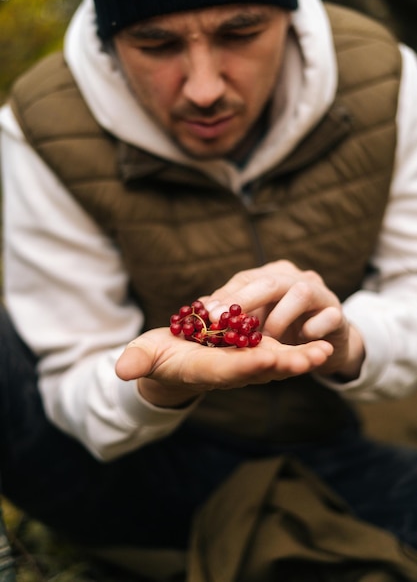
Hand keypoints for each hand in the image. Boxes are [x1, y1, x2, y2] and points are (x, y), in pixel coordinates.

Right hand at [115, 326, 332, 407]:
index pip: (224, 369)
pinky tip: (324, 343)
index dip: (243, 365)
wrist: (175, 364)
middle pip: (259, 369)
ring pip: (276, 363)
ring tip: (325, 351)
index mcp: (203, 369)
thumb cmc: (157, 357)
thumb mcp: (144, 355)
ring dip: (300, 359)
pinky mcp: (255, 354)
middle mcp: (229, 370)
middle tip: (307, 360)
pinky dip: (301, 350)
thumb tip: (122, 370)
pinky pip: (281, 354)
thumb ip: (138, 361)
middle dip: (282, 365)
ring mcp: (245, 364)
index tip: (263, 359)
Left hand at [202, 260, 364, 380]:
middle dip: (246, 300)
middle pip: (271, 281)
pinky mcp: (338, 314)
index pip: (247, 278)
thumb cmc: (284, 328)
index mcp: (274, 275)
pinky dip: (313, 329)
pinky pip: (328, 317)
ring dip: (280, 318)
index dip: (227, 294)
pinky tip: (303, 337)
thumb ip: (234, 313)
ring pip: (300, 293)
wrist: (325, 343)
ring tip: (269, 338)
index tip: (206, 312)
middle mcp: (297, 278)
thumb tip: (200, 308)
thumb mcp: (258, 320)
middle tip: (224, 320)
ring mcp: (321, 293)